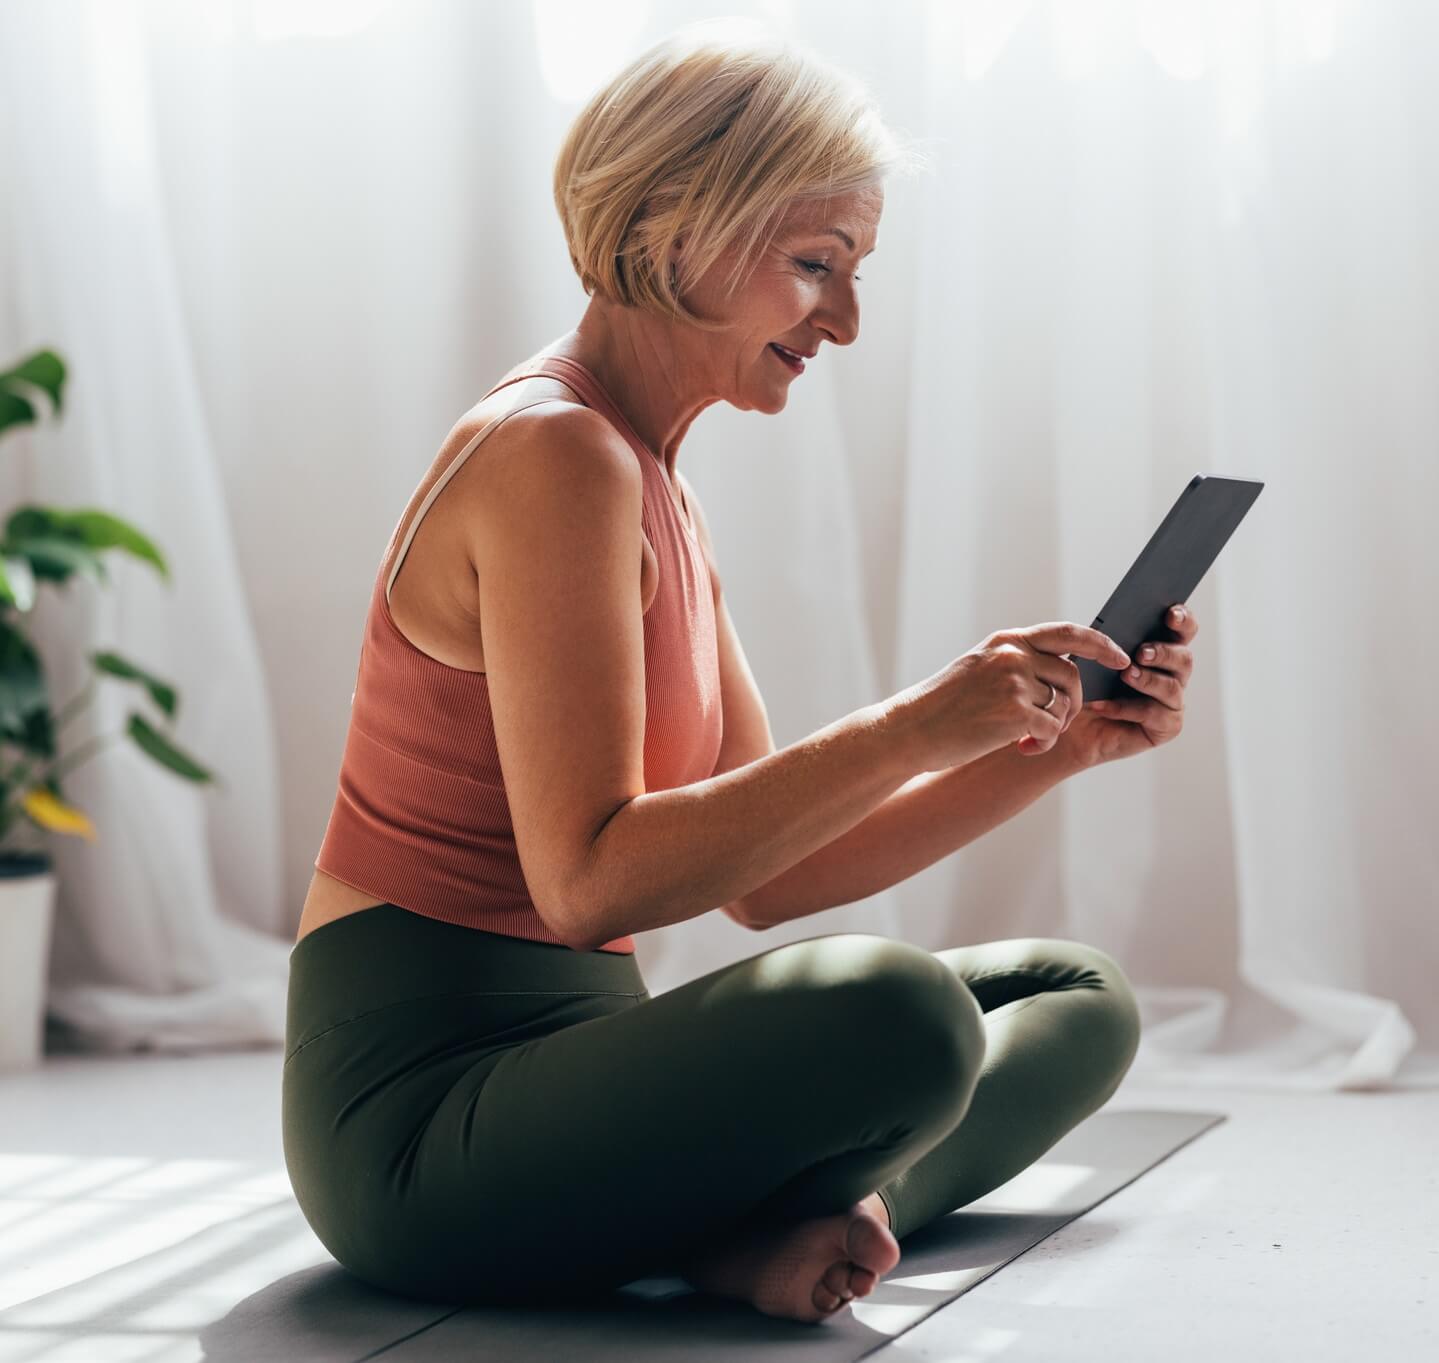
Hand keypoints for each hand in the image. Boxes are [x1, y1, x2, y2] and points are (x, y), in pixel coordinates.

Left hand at [1047, 603, 1196, 767]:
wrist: (1069, 721)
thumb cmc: (1085, 683)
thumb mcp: (1094, 656)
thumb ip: (1110, 641)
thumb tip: (1117, 628)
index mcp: (1161, 648)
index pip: (1183, 629)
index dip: (1183, 619)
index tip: (1171, 614)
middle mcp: (1172, 674)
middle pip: (1184, 658)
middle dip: (1164, 652)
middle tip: (1141, 652)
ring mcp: (1172, 701)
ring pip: (1172, 687)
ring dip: (1147, 680)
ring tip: (1125, 675)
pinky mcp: (1166, 726)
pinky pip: (1154, 715)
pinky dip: (1126, 709)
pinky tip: (1103, 705)